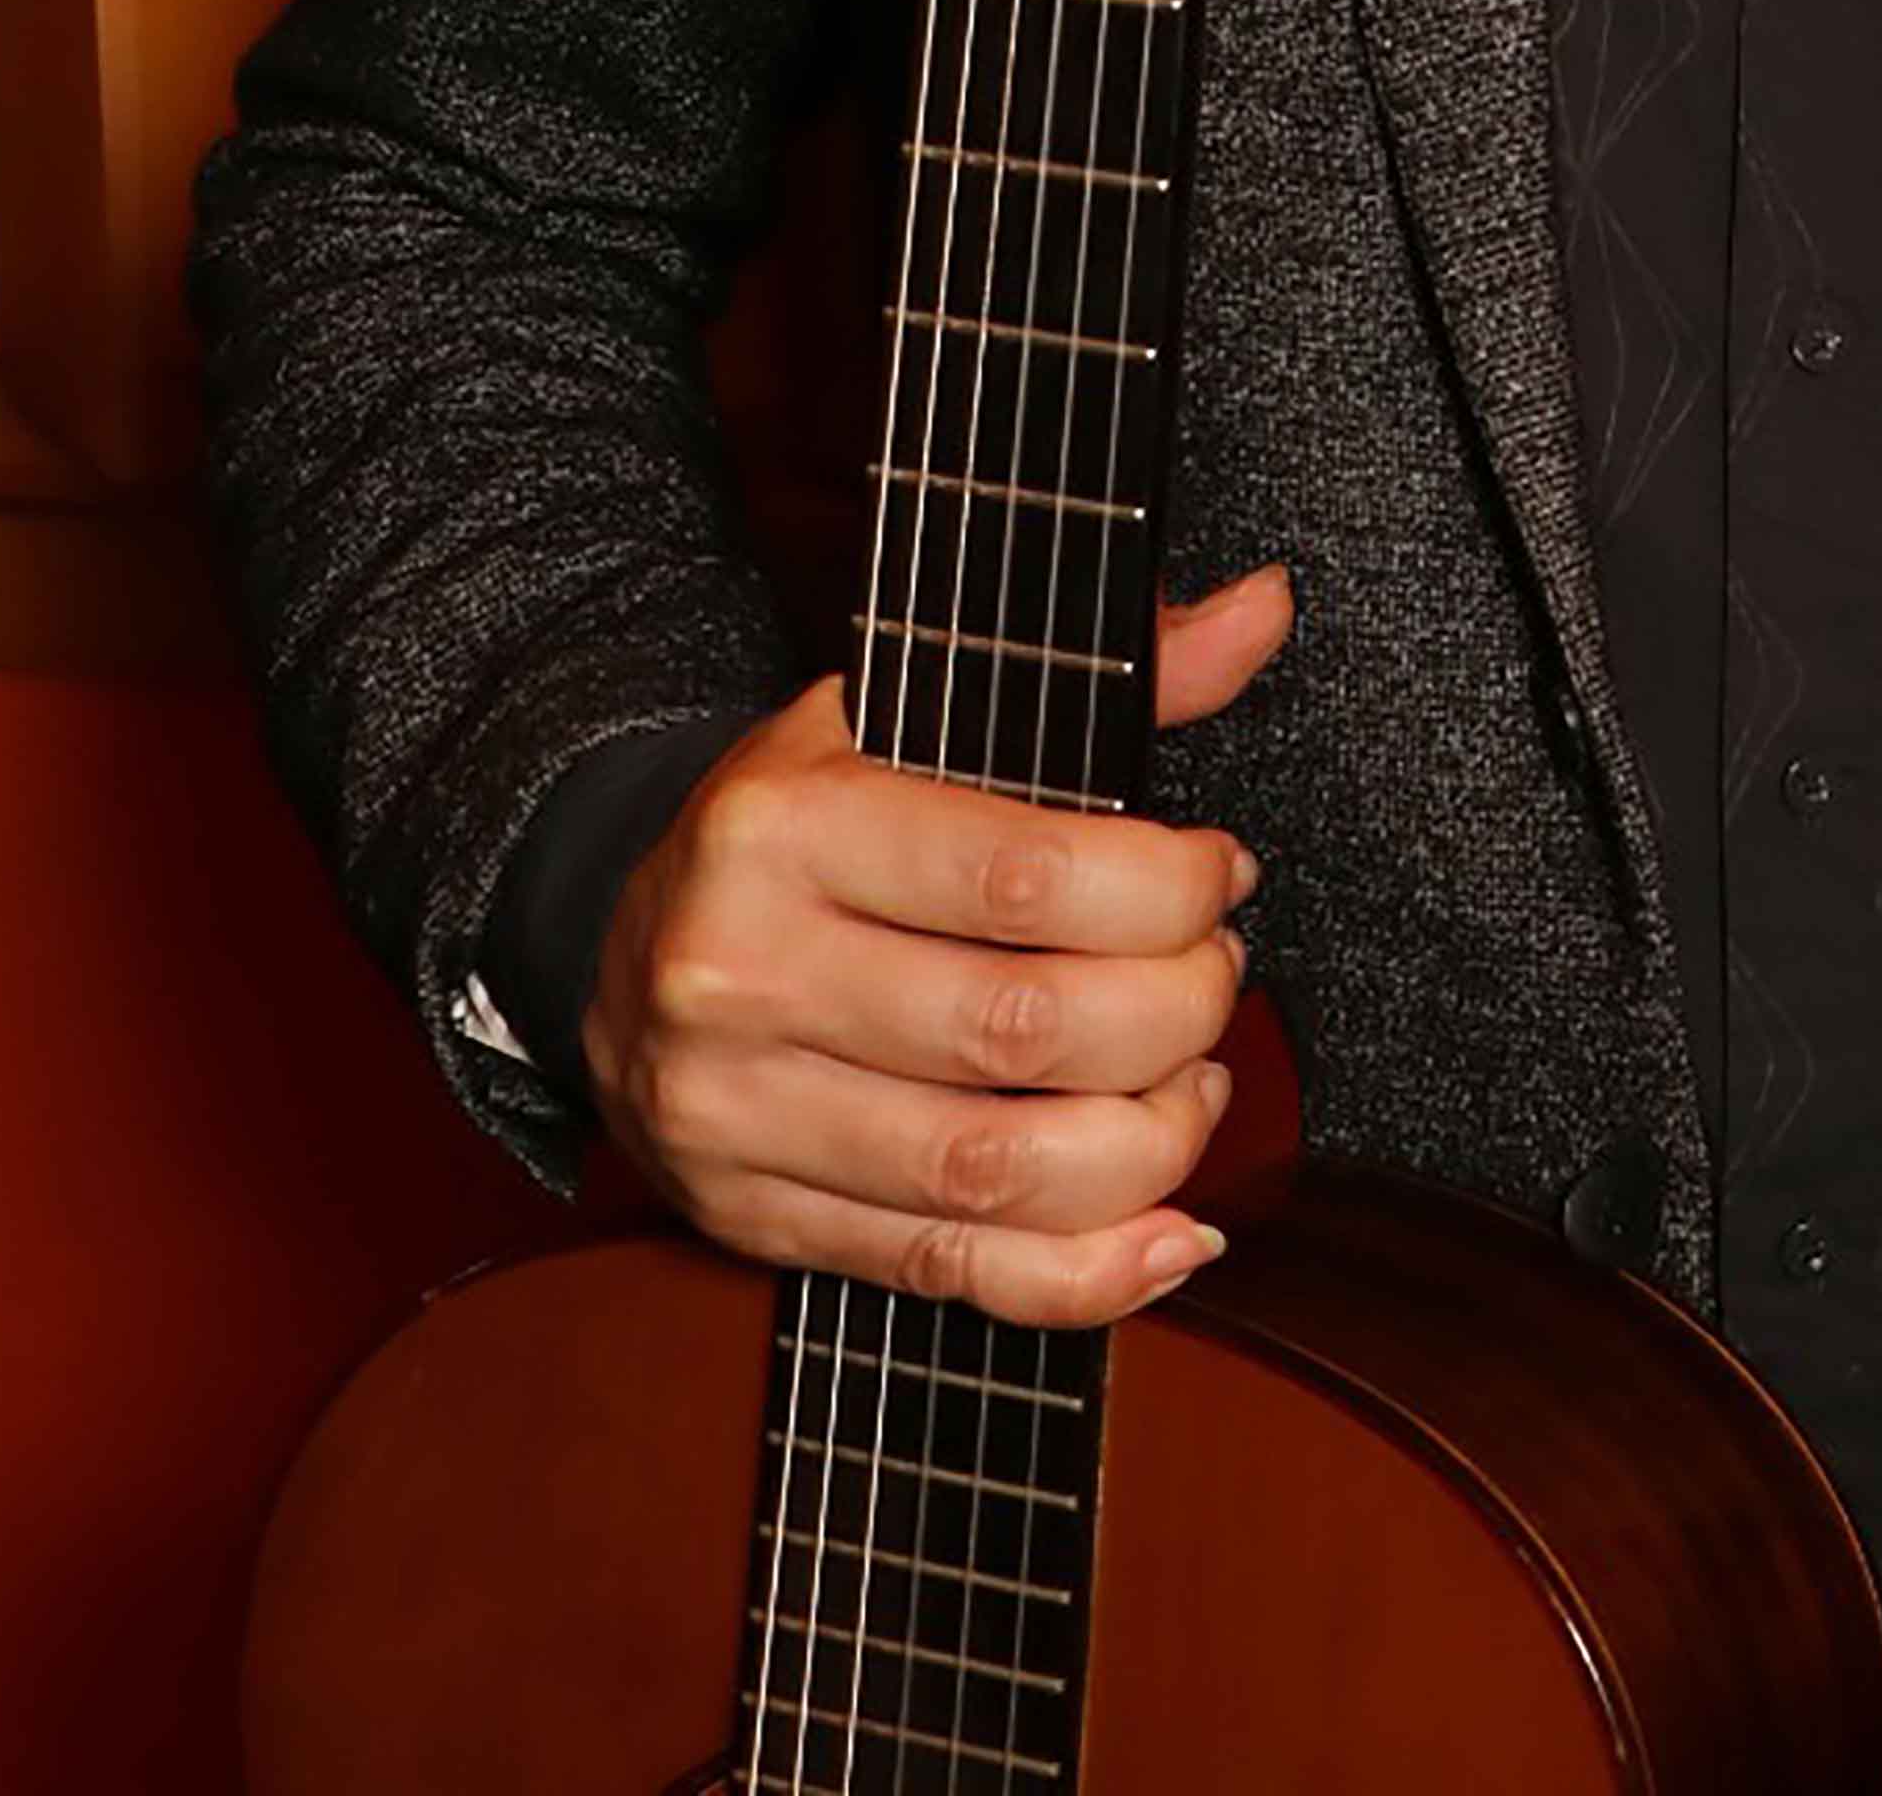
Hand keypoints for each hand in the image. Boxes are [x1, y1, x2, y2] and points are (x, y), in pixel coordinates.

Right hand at [581, 565, 1295, 1327]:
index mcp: (781, 828)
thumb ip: (1112, 678)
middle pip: (1029, 1033)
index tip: (1220, 878)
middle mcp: (740, 976)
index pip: (1026, 879)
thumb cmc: (812, 822)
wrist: (616, 938)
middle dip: (1179, 1013)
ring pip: (998, 1173)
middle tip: (1212, 978)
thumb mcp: (918, 719)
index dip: (1173, 892)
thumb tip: (1264, 606)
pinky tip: (1170, 1229)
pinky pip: (948, 1272)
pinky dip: (1086, 1275)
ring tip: (1192, 1084)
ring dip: (1150, 1143)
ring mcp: (736, 1115)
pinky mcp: (753, 1220)